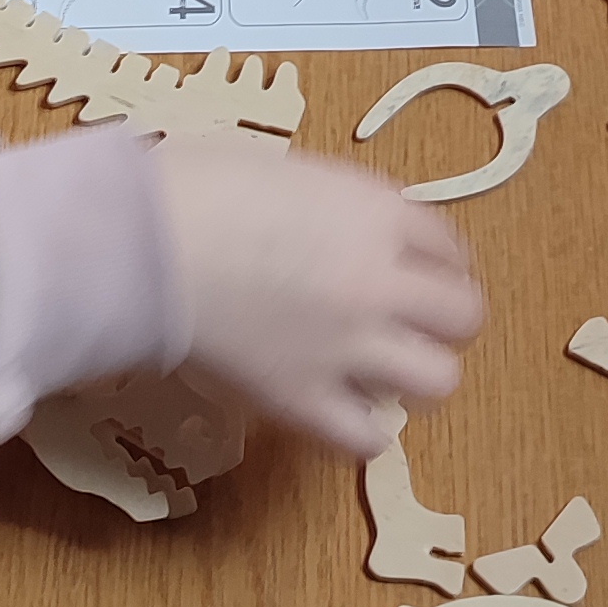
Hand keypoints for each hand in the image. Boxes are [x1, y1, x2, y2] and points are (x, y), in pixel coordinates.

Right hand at [155, 139, 484, 458]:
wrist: (144, 243)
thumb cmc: (194, 185)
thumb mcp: (278, 168)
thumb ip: (322, 203)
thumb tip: (319, 224)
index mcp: (375, 212)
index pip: (447, 244)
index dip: (441, 262)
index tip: (424, 272)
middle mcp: (379, 280)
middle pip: (464, 315)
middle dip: (443, 322)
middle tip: (410, 324)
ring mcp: (348, 346)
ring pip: (437, 381)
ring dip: (418, 377)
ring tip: (387, 375)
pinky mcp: (305, 401)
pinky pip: (367, 439)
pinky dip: (362, 431)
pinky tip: (342, 415)